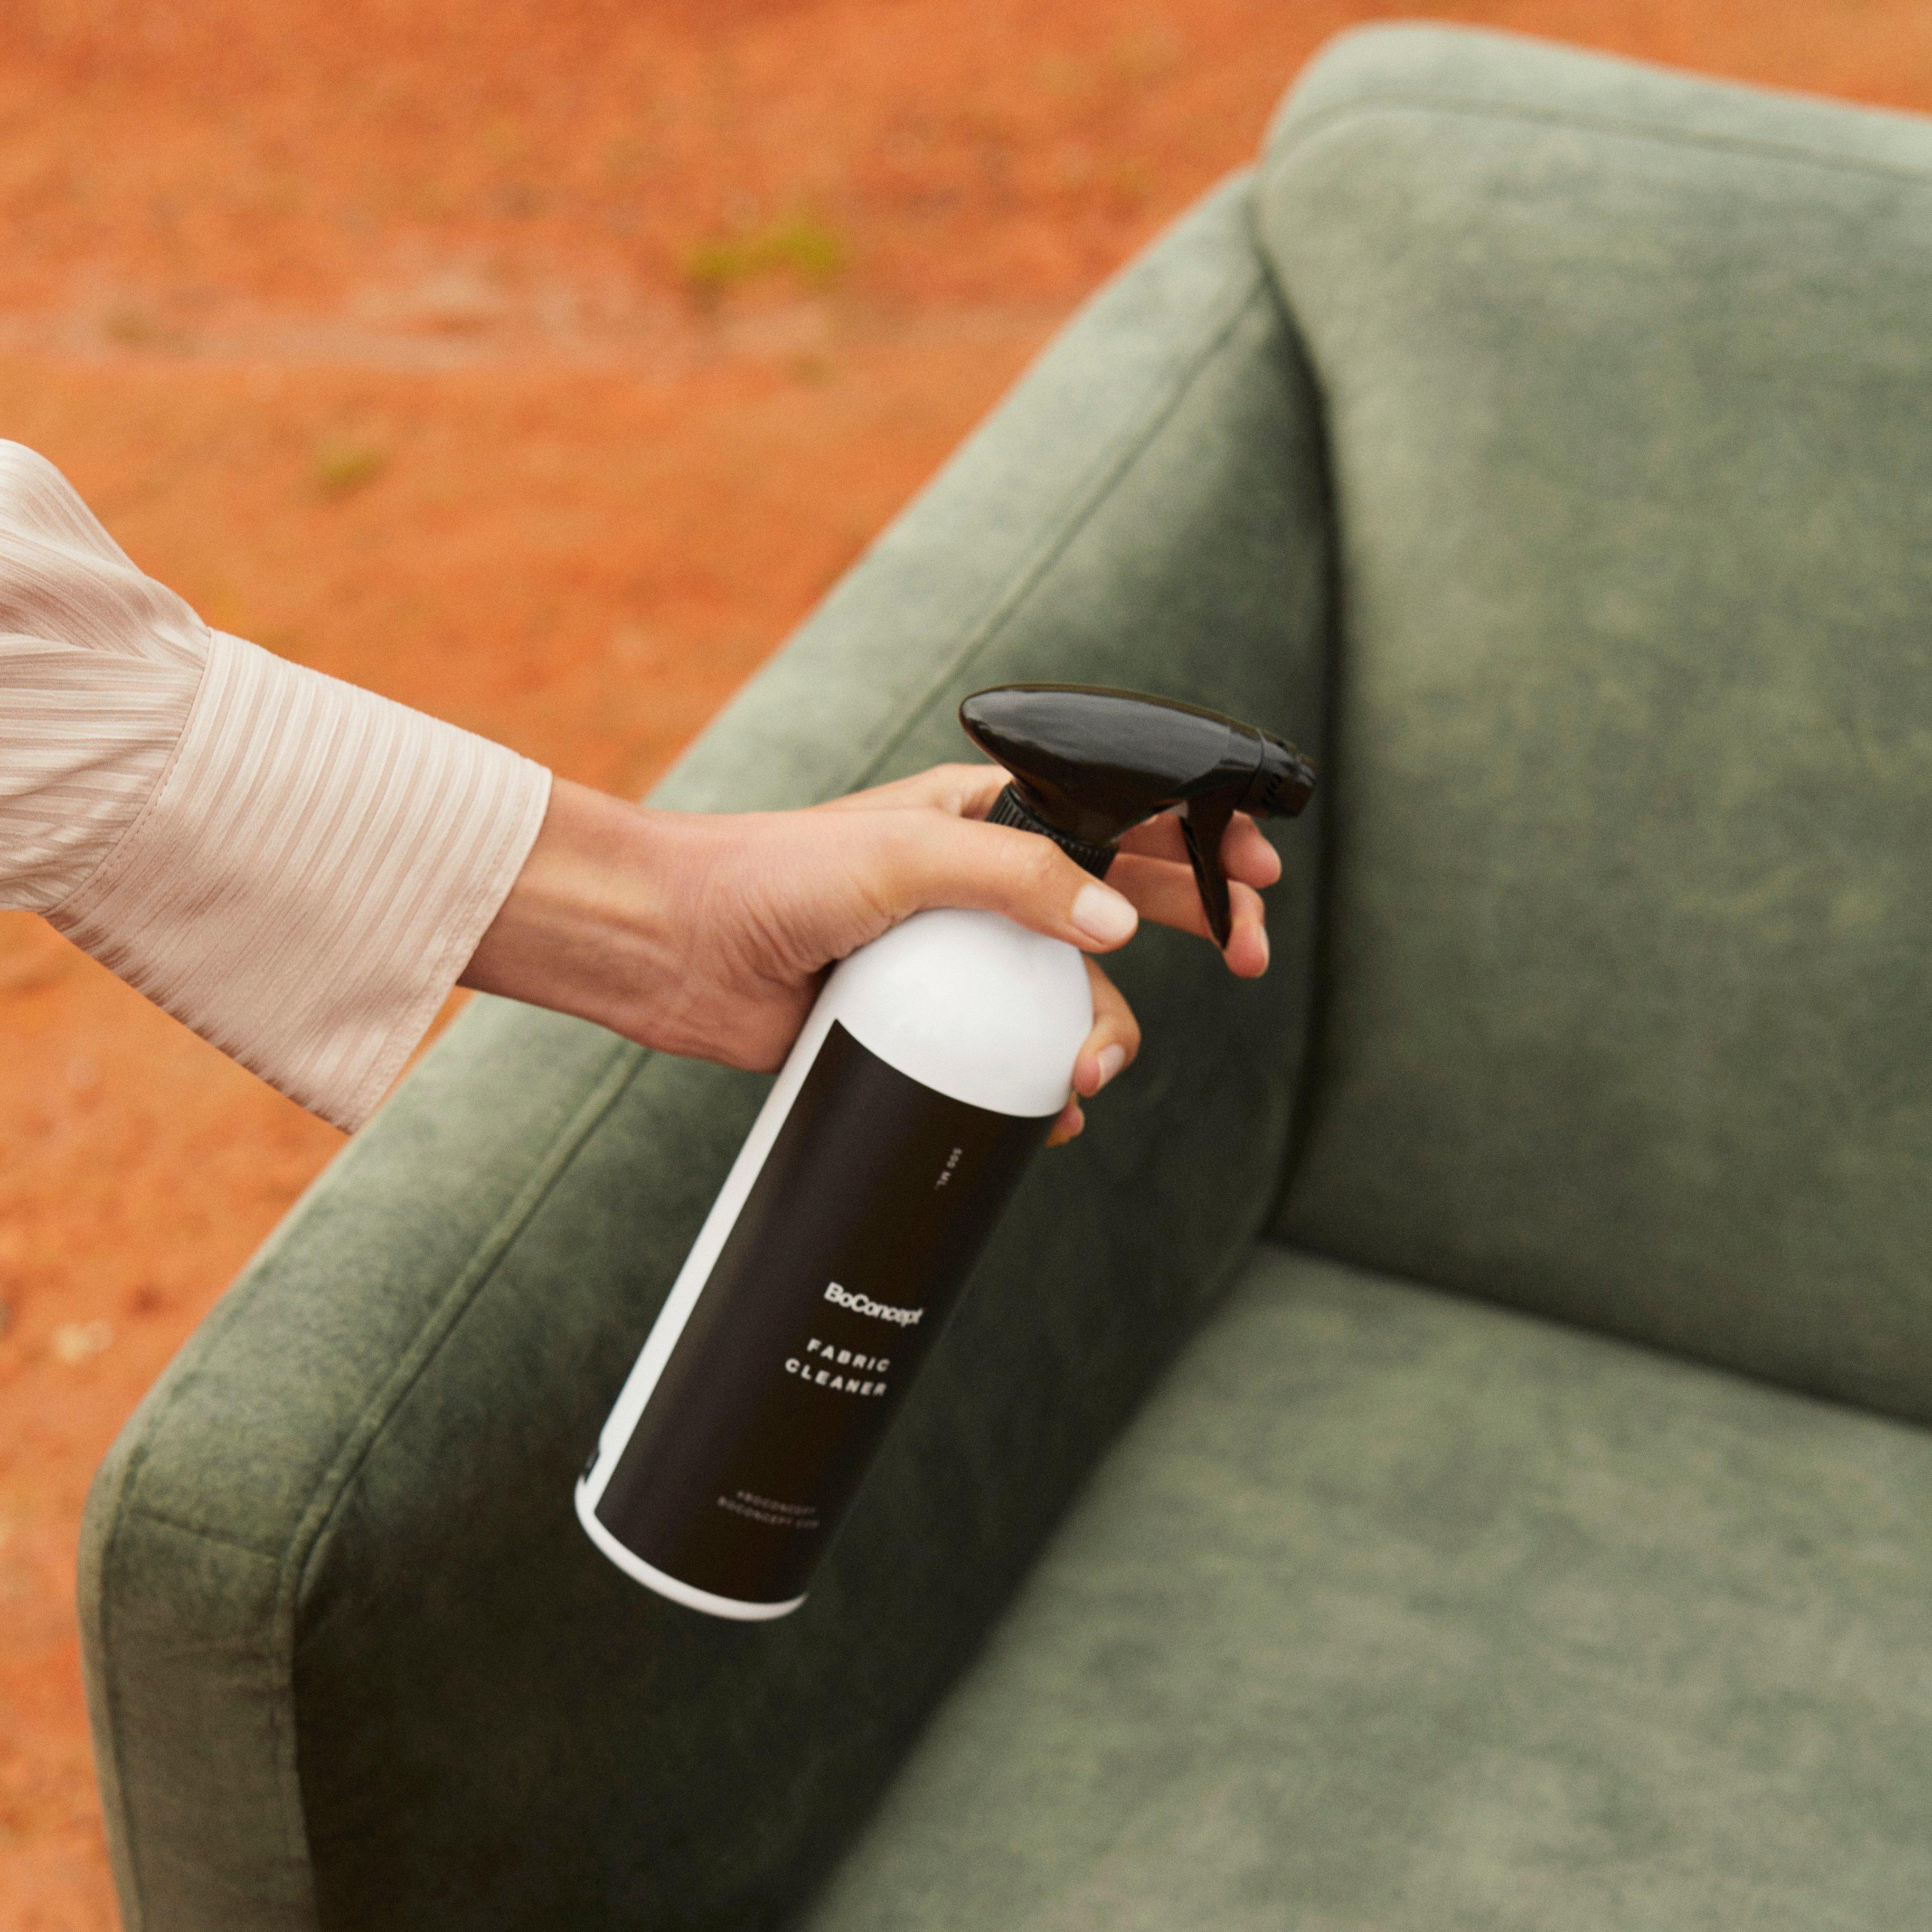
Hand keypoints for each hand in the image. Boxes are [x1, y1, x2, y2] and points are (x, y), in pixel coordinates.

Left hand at [462, 763, 1284, 1144]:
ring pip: (1076, 999)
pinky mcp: (932, 1031)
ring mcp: (965, 963)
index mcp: (990, 820)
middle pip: (1125, 909)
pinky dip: (1040, 1095)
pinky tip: (1044, 1112)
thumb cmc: (773, 877)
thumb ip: (1019, 884)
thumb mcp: (905, 861)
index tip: (1255, 877)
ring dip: (1102, 1036)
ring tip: (1081, 1073)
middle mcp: (987, 888)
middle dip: (1196, 931)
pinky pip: (1015, 1066)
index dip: (1200, 844)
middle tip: (1244, 964)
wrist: (676, 950)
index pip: (1121, 819)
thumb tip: (1116, 928)